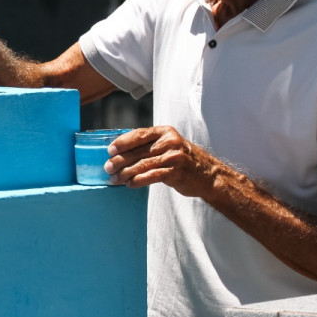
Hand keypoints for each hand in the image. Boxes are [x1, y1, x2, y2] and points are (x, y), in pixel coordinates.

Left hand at [104, 125, 220, 197]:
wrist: (208, 174)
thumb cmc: (182, 159)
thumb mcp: (168, 145)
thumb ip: (149, 145)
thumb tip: (120, 153)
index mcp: (165, 132)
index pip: (139, 134)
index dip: (122, 143)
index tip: (110, 151)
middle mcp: (170, 142)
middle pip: (138, 151)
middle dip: (119, 161)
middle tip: (107, 168)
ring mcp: (174, 157)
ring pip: (142, 165)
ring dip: (125, 173)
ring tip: (114, 179)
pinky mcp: (176, 172)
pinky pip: (152, 176)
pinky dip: (138, 181)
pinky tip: (129, 184)